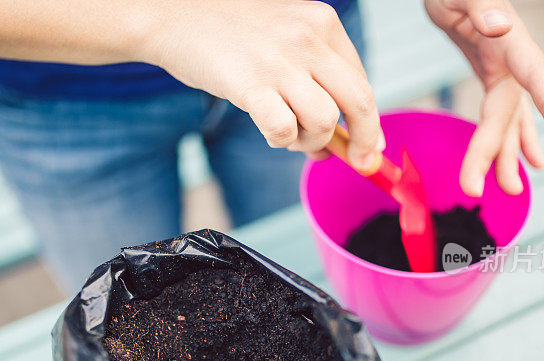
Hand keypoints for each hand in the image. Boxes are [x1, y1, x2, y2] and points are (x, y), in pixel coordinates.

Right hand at [140, 0, 383, 168]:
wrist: (173, 15)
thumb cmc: (226, 32)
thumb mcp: (284, 38)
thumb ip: (315, 79)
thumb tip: (341, 137)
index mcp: (321, 22)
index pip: (362, 80)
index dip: (371, 120)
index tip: (370, 144)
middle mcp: (307, 38)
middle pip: (359, 102)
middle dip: (364, 141)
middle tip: (359, 162)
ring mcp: (279, 61)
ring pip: (325, 120)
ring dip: (311, 141)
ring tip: (291, 136)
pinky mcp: (250, 84)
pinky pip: (284, 130)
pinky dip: (281, 140)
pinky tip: (268, 131)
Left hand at [425, 0, 543, 195]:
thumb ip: (483, 5)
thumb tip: (502, 26)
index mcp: (511, 40)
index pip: (535, 75)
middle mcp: (515, 59)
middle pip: (507, 113)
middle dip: (495, 153)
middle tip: (475, 189)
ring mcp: (506, 70)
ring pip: (509, 121)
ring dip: (507, 156)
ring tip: (511, 189)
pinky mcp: (493, 75)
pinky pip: (503, 114)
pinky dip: (510, 139)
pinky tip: (523, 162)